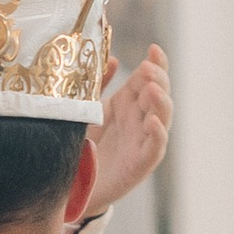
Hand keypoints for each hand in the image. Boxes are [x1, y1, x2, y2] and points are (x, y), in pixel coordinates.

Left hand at [80, 44, 170, 213]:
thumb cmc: (82, 144)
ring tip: (152, 89)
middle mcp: (139, 119)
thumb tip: (113, 59)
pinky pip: (155, 148)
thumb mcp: (87, 110)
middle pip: (159, 94)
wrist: (71, 185)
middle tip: (149, 68)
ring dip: (161, 102)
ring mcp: (142, 141)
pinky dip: (158, 134)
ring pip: (162, 118)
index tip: (154, 48)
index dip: (156, 63)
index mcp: (129, 103)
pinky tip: (152, 122)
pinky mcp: (140, 164)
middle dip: (158, 79)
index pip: (149, 79)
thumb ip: (98, 84)